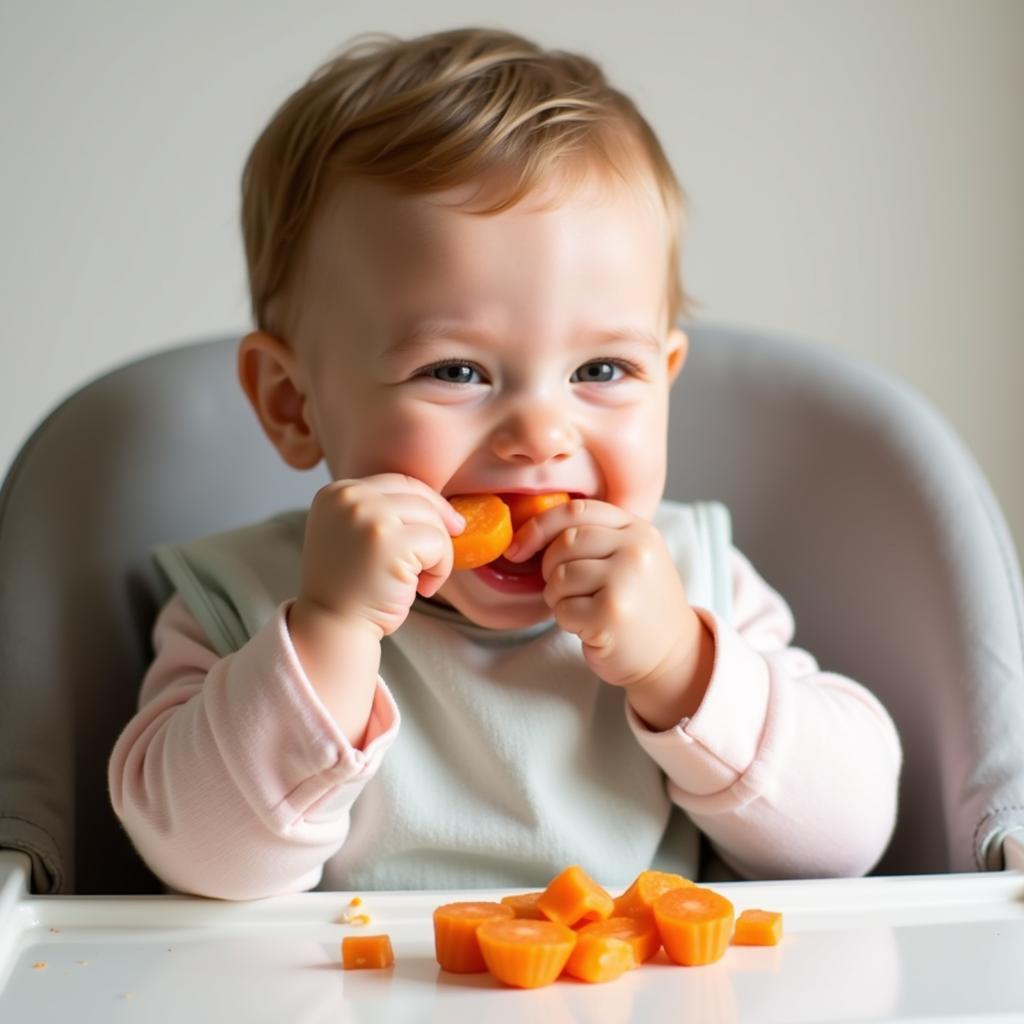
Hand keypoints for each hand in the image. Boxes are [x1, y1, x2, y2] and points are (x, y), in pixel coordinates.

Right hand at [294, 474, 464, 638]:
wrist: (333, 626)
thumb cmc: (351, 588)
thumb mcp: (355, 534)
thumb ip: (382, 512)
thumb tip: (445, 509)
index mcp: (338, 492)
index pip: (399, 483)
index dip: (428, 504)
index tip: (447, 525)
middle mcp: (349, 498)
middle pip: (418, 497)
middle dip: (438, 527)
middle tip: (439, 558)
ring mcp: (368, 517)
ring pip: (432, 519)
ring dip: (439, 553)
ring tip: (422, 579)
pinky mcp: (389, 542)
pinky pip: (438, 543)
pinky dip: (441, 569)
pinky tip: (423, 588)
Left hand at [505, 499, 713, 726]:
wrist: (673, 655)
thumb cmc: (639, 605)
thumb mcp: (628, 558)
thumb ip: (592, 538)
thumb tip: (525, 537)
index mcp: (638, 529)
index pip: (576, 510)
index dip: (539, 526)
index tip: (519, 548)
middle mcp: (636, 549)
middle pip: (565, 542)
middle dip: (550, 568)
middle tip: (564, 589)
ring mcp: (626, 580)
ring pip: (560, 577)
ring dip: (558, 598)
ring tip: (582, 609)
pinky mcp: (611, 614)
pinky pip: (563, 609)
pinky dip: (566, 621)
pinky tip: (589, 627)